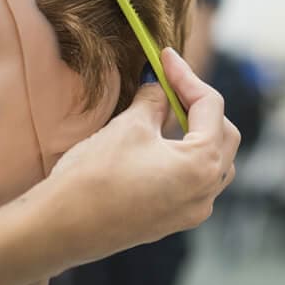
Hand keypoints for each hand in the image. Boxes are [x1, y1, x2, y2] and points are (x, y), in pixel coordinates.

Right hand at [46, 47, 240, 266]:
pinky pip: (195, 182)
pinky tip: (161, 142)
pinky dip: (186, 156)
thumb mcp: (128, 127)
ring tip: (169, 110)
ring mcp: (192, 211)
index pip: (211, 106)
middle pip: (223, 134)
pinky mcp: (173, 220)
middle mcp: (206, 192)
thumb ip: (153, 101)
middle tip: (169, 81)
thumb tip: (159, 86)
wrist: (62, 228)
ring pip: (214, 161)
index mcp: (203, 164)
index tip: (164, 56)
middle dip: (198, 104)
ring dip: (197, 132)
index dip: (186, 76)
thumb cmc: (94, 177)